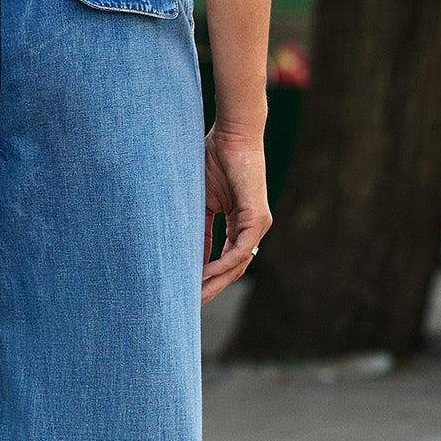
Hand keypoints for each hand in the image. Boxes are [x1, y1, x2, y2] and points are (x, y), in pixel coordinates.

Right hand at [201, 125, 272, 304]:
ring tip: (195, 295)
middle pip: (233, 268)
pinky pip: (240, 249)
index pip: (224, 259)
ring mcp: (258, 224)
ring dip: (216, 281)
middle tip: (191, 305)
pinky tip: (206, 274)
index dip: (207, 276)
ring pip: (238, 264)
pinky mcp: (258, 217)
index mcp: (239, 223)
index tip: (187, 291)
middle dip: (211, 287)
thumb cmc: (213, 159)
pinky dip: (223, 263)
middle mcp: (252, 227)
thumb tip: (183, 254)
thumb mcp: (200, 201)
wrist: (231, 134)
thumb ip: (197, 228)